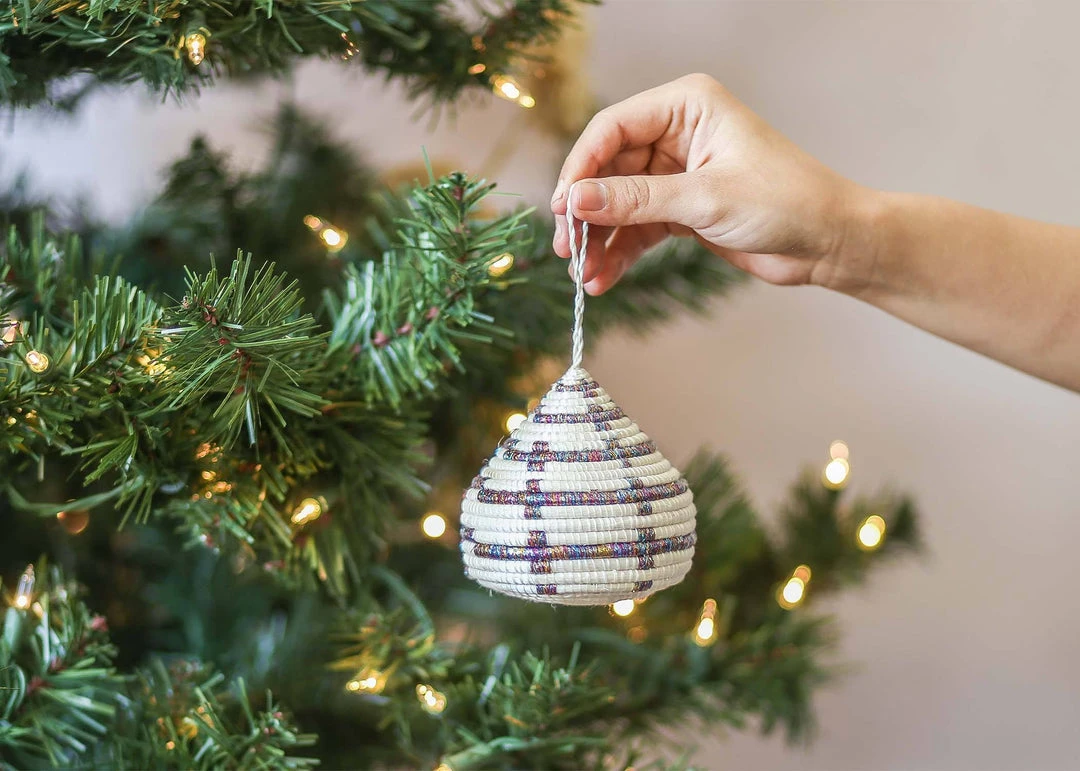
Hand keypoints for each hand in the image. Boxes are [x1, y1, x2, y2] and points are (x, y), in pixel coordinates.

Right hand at [550, 74, 863, 294]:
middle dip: (586, 213)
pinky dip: (620, 253)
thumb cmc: (786, 202)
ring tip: (585, 276)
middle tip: (568, 250)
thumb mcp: (706, 199)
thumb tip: (576, 201)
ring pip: (618, 203)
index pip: (612, 129)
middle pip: (608, 169)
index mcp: (686, 106)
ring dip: (599, 240)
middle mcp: (677, 133)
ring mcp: (677, 173)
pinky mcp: (681, 208)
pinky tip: (603, 278)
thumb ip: (637, 199)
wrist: (830, 242)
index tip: (562, 207)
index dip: (581, 167)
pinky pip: (637, 228)